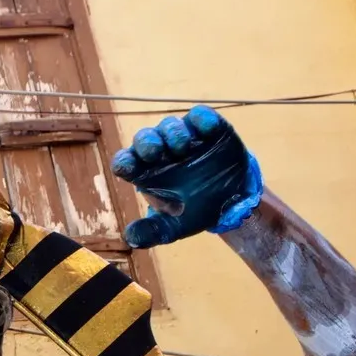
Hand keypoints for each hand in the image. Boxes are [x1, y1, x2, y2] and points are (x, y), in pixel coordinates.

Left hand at [110, 105, 262, 248]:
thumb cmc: (195, 210)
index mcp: (145, 172)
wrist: (231, 202)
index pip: (125, 161)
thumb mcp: (173, 227)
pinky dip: (203, 119)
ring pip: (170, 125)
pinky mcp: (208, 129)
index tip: (128, 168)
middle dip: (147, 142)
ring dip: (173, 133)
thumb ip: (152, 231)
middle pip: (145, 139)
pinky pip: (200, 117)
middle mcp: (160, 151)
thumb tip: (131, 238)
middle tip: (155, 151)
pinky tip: (208, 127)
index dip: (124, 162)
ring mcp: (184, 137)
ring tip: (183, 147)